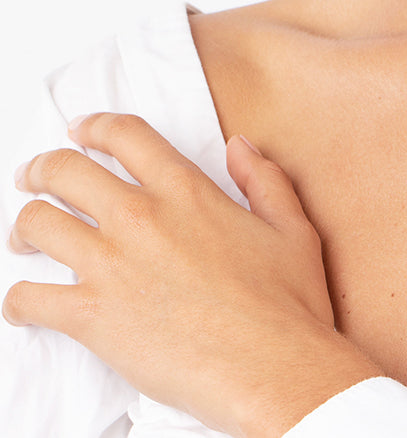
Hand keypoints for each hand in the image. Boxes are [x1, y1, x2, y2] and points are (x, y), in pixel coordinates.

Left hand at [3, 114, 380, 437]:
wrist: (273, 368)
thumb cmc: (287, 306)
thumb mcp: (292, 226)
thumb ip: (264, 179)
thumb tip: (240, 146)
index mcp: (187, 191)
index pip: (125, 135)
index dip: (94, 126)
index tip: (80, 132)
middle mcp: (142, 217)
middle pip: (66, 170)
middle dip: (41, 169)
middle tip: (34, 177)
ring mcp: (112, 265)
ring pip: (38, 224)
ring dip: (24, 226)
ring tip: (25, 236)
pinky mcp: (92, 317)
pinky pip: (28, 299)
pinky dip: (18, 300)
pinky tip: (25, 303)